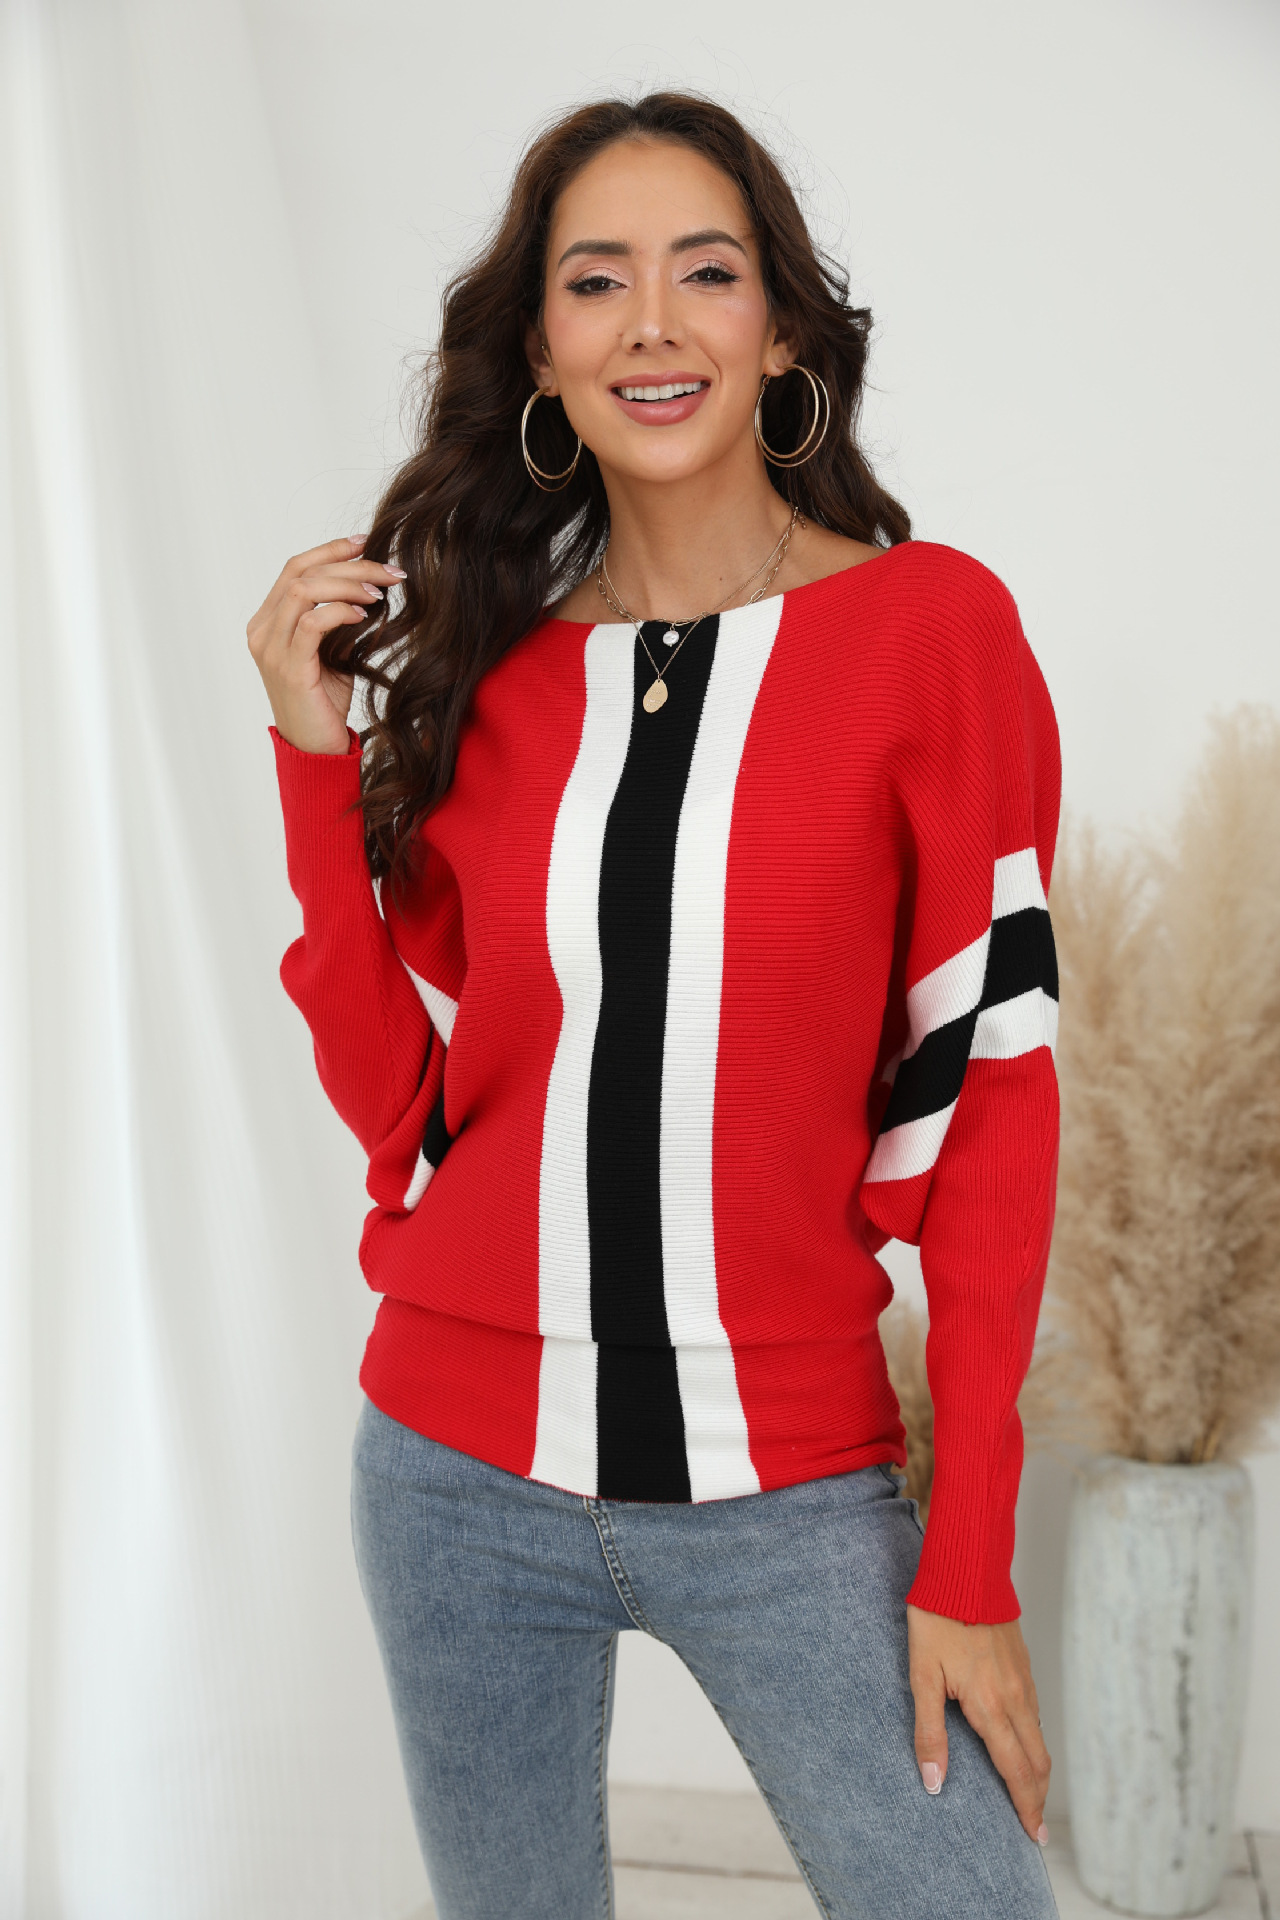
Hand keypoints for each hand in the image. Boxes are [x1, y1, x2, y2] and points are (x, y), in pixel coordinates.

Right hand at [246, 535, 403, 753]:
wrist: (314, 747)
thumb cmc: (324, 700)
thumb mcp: (329, 650)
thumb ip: (335, 618)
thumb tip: (369, 584)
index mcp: (267, 622)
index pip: (294, 568)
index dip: (329, 550)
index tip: (364, 542)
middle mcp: (262, 631)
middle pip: (301, 573)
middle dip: (350, 565)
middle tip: (389, 571)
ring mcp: (271, 649)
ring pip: (304, 591)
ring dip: (348, 584)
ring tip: (379, 592)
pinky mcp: (289, 668)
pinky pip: (312, 623)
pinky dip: (340, 611)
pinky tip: (364, 615)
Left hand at [906, 1603, 1049, 1844]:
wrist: (965, 1571)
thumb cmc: (937, 1619)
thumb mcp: (922, 1676)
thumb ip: (929, 1731)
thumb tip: (934, 1782)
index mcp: (990, 1706)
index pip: (1015, 1771)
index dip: (1025, 1807)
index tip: (1033, 1837)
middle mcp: (1015, 1697)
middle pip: (1037, 1761)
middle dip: (1037, 1797)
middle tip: (1035, 1827)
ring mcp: (1024, 1680)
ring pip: (1039, 1737)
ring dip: (1038, 1770)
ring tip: (1029, 1793)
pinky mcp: (1024, 1664)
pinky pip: (1035, 1712)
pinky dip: (1034, 1740)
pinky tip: (1022, 1743)